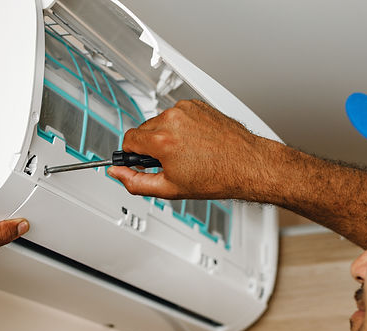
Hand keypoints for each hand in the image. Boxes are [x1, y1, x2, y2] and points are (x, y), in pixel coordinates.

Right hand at [108, 99, 274, 200]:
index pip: (128, 140)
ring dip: (166, 137)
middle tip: (169, 164)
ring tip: (186, 154)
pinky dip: (181, 128)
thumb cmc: (217, 176)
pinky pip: (178, 115)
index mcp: (162, 139)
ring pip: (161, 122)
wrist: (248, 164)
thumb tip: (118, 174)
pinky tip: (195, 143)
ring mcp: (186, 110)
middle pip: (143, 130)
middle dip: (150, 147)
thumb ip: (136, 182)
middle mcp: (173, 119)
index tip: (139, 162)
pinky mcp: (197, 105)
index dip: (132, 155)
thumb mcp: (170, 188)